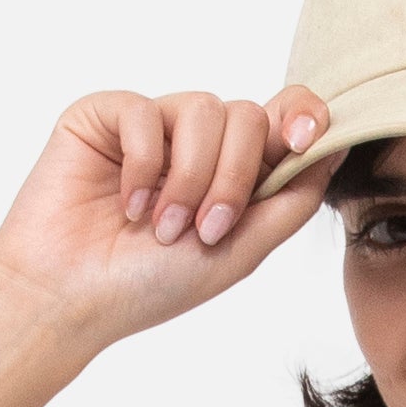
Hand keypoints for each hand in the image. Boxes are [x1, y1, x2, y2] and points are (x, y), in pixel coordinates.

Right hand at [0, 88, 332, 406]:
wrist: (70, 297)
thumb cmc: (150, 285)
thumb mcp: (240, 252)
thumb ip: (289, 202)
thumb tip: (335, 150)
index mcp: (234, 174)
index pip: (281, 121)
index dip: (302, 116)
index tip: (307, 135)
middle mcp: (197, 144)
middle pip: (248, 116)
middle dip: (234, 177)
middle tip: (205, 231)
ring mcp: (153, 126)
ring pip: (204, 109)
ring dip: (190, 178)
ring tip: (162, 226)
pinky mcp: (108, 115)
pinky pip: (147, 112)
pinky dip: (144, 165)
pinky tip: (126, 205)